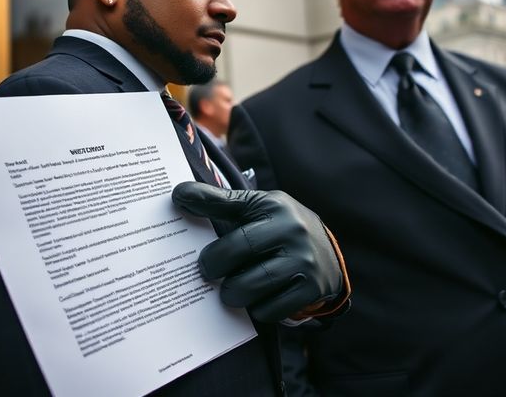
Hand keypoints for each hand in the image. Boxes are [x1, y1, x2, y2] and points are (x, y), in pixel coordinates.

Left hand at [172, 182, 343, 322]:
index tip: (178, 199)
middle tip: (207, 270)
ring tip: (230, 290)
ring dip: (232, 292)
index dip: (202, 200)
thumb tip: (181, 195)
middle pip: (236, 249)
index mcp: (273, 205)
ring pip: (249, 284)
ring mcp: (303, 259)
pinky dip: (257, 309)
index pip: (230, 202)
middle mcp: (291, 229)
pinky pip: (269, 309)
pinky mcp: (311, 288)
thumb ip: (223, 205)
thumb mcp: (259, 211)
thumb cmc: (280, 231)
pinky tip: (257, 300)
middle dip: (212, 265)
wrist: (328, 256)